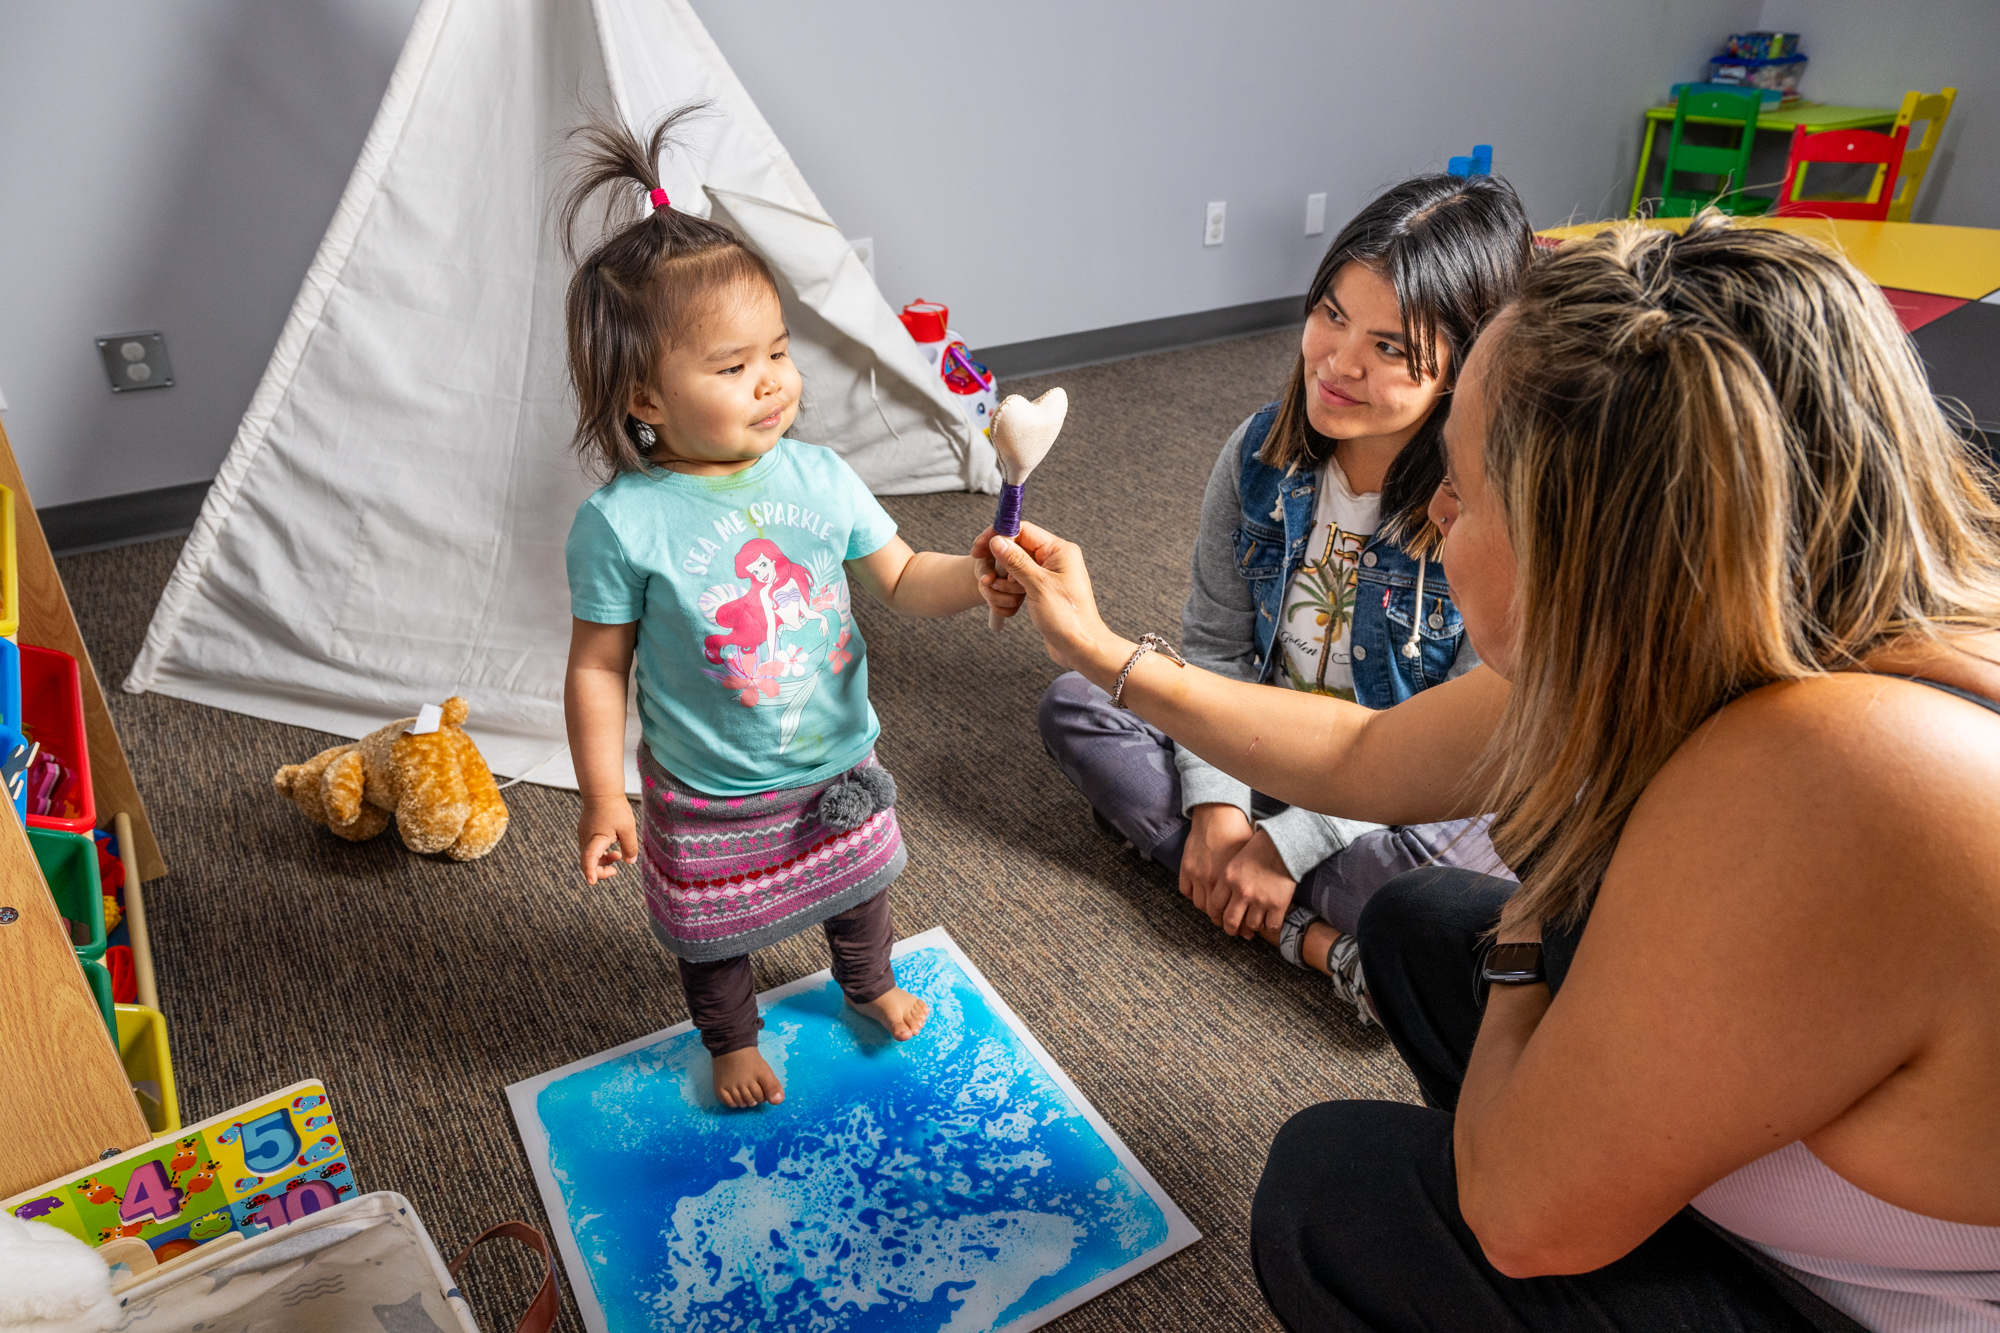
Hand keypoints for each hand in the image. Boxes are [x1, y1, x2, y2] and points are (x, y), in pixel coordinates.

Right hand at [578, 794, 637, 884]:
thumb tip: (630, 861)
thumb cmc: (615, 809)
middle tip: (615, 871)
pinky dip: (600, 852)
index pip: (589, 859)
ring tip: (618, 855)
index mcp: (595, 839)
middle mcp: (585, 839)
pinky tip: (613, 846)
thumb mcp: (628, 828)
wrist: (602, 791)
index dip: (591, 872)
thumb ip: (630, 847)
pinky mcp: (585, 832)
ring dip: (603, 860)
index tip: (592, 882)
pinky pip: (590, 848)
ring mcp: (583, 836)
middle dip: (601, 870)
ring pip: (589, 856)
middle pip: (587, 863)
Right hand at [980, 523, 1117, 671]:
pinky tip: (1008, 603)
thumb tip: (998, 540)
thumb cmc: (1067, 618)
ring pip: (1014, 567)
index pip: (1023, 531)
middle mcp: (1054, 559)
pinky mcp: (1041, 590)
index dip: (998, 536)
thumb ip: (1016, 561)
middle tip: (987, 580)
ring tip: (999, 595)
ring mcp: (1047, 575)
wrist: (1080, 648)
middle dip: (999, 565)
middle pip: (1016, 549)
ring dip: (1002, 581)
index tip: (979, 548)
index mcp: (1059, 551)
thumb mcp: (1038, 586)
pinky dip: (1008, 591)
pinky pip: (1018, 582)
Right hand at [1180, 803, 1253, 918]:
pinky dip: (1192, 895)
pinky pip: (1185, 891)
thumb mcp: (1249, 860)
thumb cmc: (1238, 833)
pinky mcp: (1186, 868)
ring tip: (1214, 911)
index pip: (1231, 913)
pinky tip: (1200, 894)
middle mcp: (1211, 882)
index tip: (1242, 927)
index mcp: (1230, 882)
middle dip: (1221, 920)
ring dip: (1207, 909)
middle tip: (1227, 923)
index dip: (1237, 923)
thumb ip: (1251, 881)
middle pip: (1213, 913)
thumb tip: (1261, 899)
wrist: (1218, 815)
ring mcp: (1196, 875)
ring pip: (1199, 904)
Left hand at [1215, 829, 1297, 938]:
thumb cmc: (1259, 849)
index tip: (1220, 919)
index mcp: (1228, 878)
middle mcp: (1242, 891)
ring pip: (1251, 926)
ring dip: (1253, 927)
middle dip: (1231, 929)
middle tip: (1235, 930)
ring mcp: (1260, 899)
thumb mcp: (1235, 860)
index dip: (1217, 916)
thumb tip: (1224, 901)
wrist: (1284, 844)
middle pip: (1230, 921)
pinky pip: (1271, 926)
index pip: (1215, 906)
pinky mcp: (1278, 904)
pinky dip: (1270, 927)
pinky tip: (1270, 921)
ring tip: (1255, 922)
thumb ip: (1227, 880)